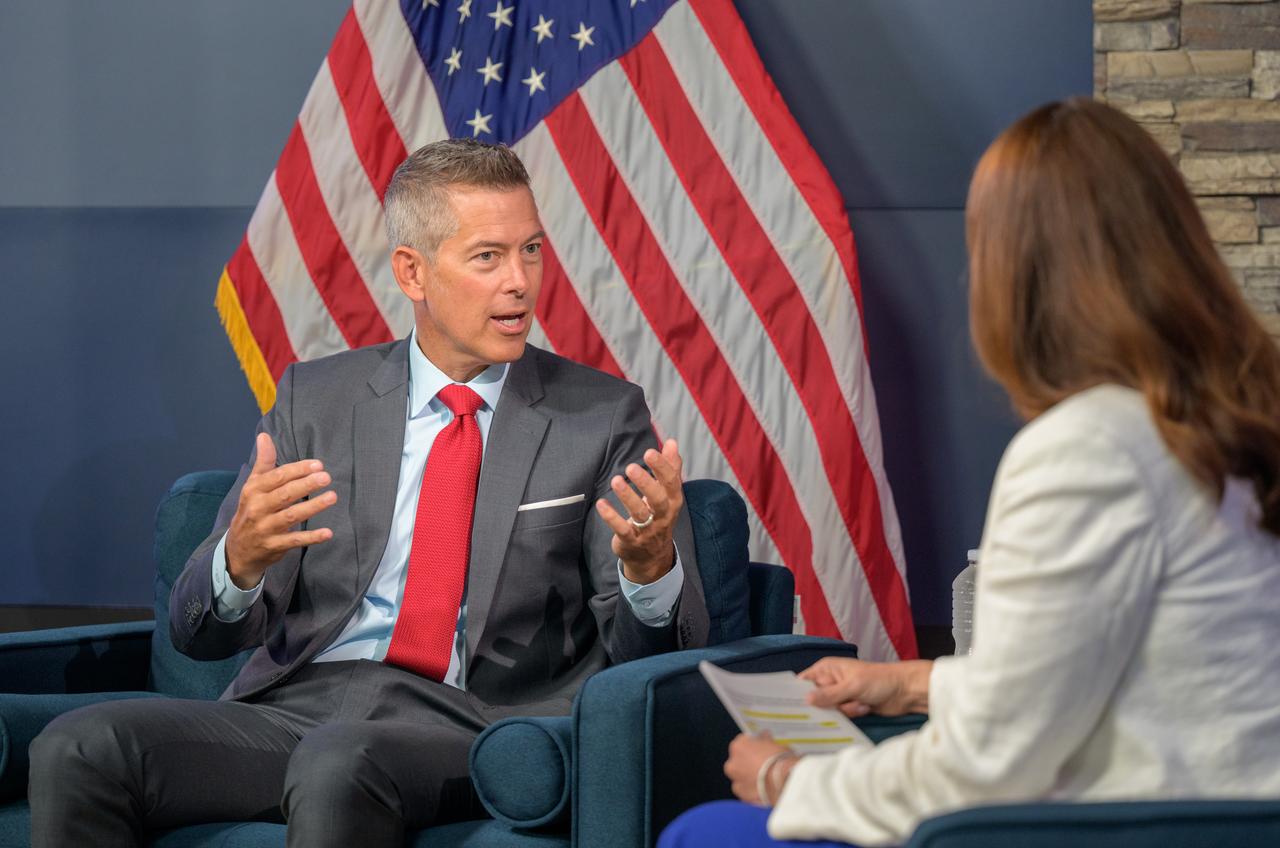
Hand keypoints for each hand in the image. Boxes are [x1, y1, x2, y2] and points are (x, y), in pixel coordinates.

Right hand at [224, 433, 336, 588]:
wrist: (237, 549)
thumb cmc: (251, 510)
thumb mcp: (253, 486)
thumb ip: (263, 462)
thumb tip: (264, 435)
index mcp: (254, 490)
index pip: (277, 477)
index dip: (298, 470)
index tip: (318, 464)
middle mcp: (258, 508)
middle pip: (285, 494)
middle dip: (306, 485)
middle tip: (326, 477)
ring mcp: (265, 528)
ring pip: (291, 515)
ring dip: (313, 506)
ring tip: (332, 497)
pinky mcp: (274, 546)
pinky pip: (294, 540)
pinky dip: (311, 537)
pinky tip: (328, 532)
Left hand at [595, 438, 683, 583]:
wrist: (652, 556)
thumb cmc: (658, 517)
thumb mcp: (667, 494)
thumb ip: (670, 468)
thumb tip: (672, 442)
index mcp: (673, 501)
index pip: (671, 482)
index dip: (662, 467)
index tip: (650, 451)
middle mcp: (663, 516)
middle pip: (658, 499)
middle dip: (646, 482)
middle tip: (631, 467)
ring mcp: (647, 530)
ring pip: (640, 513)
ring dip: (628, 496)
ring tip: (616, 480)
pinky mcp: (631, 540)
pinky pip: (622, 529)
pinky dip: (611, 517)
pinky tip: (601, 503)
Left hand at [724, 732, 797, 805]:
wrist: (785, 782)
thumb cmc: (780, 760)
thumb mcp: (775, 743)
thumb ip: (765, 741)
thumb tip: (764, 737)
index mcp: (739, 746)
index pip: (743, 742)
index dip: (753, 745)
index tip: (760, 749)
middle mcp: (732, 763)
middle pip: (739, 761)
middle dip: (748, 763)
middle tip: (763, 766)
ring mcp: (736, 781)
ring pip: (741, 778)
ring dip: (749, 778)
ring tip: (765, 780)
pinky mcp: (742, 796)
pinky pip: (746, 792)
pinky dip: (753, 791)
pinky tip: (765, 790)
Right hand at [799, 657, 932, 716]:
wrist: (904, 691)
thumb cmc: (879, 680)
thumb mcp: (852, 686)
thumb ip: (829, 695)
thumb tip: (805, 700)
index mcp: (827, 668)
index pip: (803, 681)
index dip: (796, 694)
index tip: (791, 707)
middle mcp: (830, 681)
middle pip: (815, 699)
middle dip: (827, 706)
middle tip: (840, 705)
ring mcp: (840, 695)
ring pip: (829, 710)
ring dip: (845, 710)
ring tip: (860, 703)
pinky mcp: (849, 707)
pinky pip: (841, 716)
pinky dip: (852, 714)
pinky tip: (865, 708)